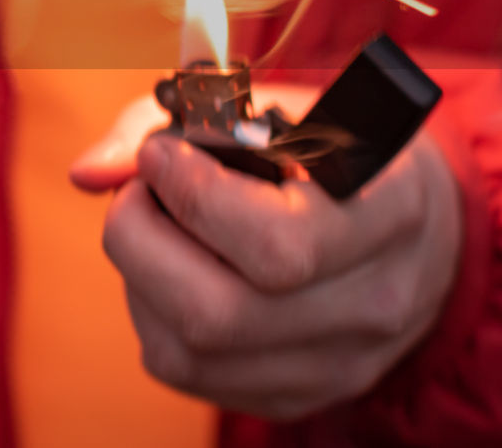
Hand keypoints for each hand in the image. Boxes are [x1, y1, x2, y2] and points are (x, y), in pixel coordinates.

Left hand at [70, 87, 461, 419]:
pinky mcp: (297, 393)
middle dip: (141, 241)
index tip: (159, 154)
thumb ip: (174, 121)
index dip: (194, 198)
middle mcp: (375, 302)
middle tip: (135, 191)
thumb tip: (88, 171)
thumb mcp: (278, 108)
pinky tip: (168, 268)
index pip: (280, 245)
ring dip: (138, 277)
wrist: (413, 230)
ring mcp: (339, 363)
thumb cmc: (326, 150)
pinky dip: (150, 313)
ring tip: (150, 225)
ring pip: (191, 350)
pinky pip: (186, 372)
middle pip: (220, 313)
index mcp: (389, 212)